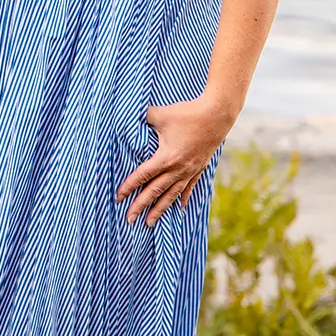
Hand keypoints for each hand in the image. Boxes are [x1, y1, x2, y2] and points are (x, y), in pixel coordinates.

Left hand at [116, 97, 234, 225]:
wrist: (216, 115)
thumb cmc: (187, 114)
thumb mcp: (160, 114)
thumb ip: (143, 118)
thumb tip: (129, 116)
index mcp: (166, 158)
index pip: (143, 175)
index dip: (129, 186)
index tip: (118, 197)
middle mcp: (177, 169)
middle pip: (155, 191)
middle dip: (140, 206)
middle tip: (129, 220)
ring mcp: (189, 170)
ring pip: (171, 195)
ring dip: (160, 209)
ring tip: (149, 222)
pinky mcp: (199, 168)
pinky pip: (188, 187)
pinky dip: (183, 199)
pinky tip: (180, 209)